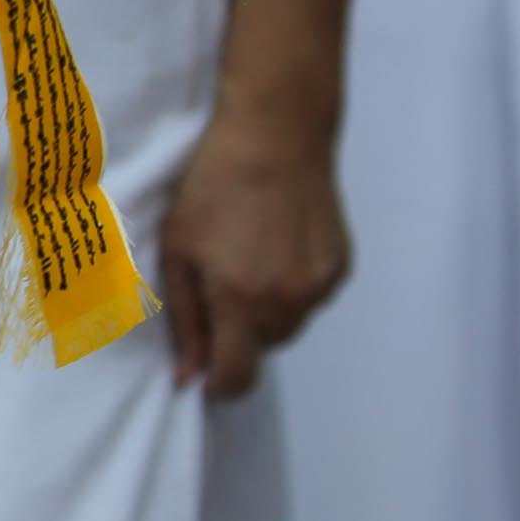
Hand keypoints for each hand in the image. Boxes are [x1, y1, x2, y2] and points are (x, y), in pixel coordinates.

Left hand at [155, 118, 349, 398]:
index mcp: (240, 298)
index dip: (218, 384)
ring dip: (266, 312)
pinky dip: (292, 287)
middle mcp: (287, 301)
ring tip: (249, 258)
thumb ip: (185, 318)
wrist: (277, 135)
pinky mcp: (341, 268)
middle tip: (219, 284)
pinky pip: (311, 298)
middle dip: (238, 335)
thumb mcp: (179, 248)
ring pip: (288, 326)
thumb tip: (188, 375)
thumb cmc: (213, 187)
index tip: (204, 374)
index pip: (237, 377)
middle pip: (262, 350)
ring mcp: (320, 286)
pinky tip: (277, 246)